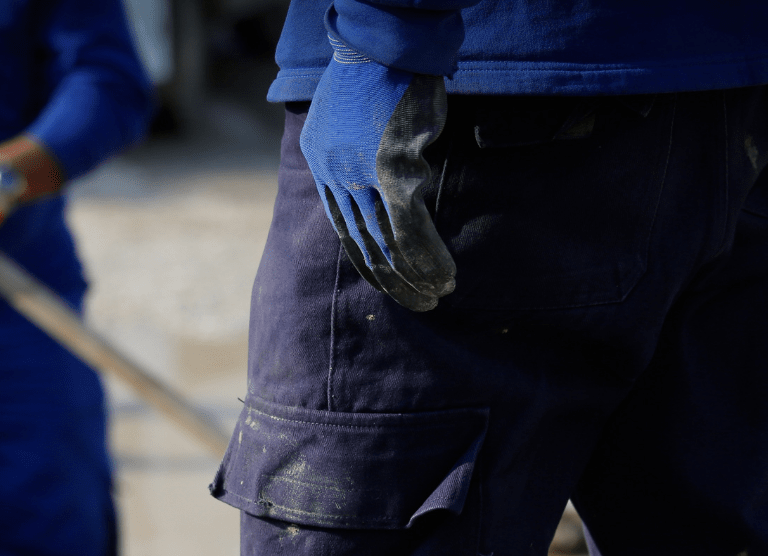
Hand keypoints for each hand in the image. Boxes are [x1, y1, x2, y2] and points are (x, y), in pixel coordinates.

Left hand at [300, 36, 455, 311]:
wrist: (385, 40)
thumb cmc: (376, 73)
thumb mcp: (351, 118)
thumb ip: (357, 156)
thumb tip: (379, 185)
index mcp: (322, 167)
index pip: (345, 230)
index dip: (371, 262)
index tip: (392, 282)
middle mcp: (336, 177)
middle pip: (364, 245)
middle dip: (394, 281)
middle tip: (420, 302)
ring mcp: (361, 176)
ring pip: (388, 243)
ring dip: (415, 275)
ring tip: (437, 294)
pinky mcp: (391, 170)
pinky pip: (409, 228)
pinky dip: (428, 256)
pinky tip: (444, 274)